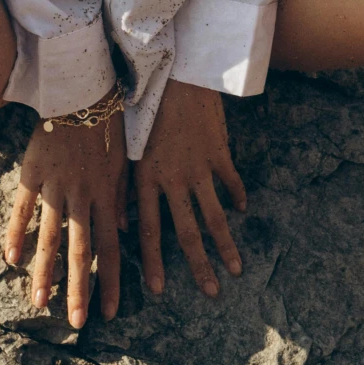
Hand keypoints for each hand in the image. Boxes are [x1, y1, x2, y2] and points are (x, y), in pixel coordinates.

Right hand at [4, 109, 126, 328]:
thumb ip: (121, 196)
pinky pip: (23, 208)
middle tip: (75, 322)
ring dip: (45, 272)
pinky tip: (11, 259)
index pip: (111, 248)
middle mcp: (82, 196)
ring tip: (39, 302)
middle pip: (80, 250)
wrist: (81, 89)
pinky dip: (16, 233)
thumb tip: (122, 229)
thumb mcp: (123, 161)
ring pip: (50, 236)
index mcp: (107, 195)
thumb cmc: (107, 125)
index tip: (108, 313)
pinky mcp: (33, 174)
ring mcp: (55, 186)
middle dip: (78, 289)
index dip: (110, 282)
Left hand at [134, 81, 246, 298]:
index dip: (154, 261)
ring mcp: (200, 167)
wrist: (174, 71)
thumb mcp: (128, 147)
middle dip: (199, 266)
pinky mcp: (219, 151)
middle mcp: (175, 179)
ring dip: (226, 245)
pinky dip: (237, 195)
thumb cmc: (143, 105)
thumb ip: (124, 186)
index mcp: (147, 178)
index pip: (150, 230)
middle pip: (189, 232)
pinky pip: (230, 181)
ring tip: (236, 268)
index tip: (159, 290)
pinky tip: (243, 208)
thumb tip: (121, 223)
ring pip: (215, 215)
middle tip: (211, 293)